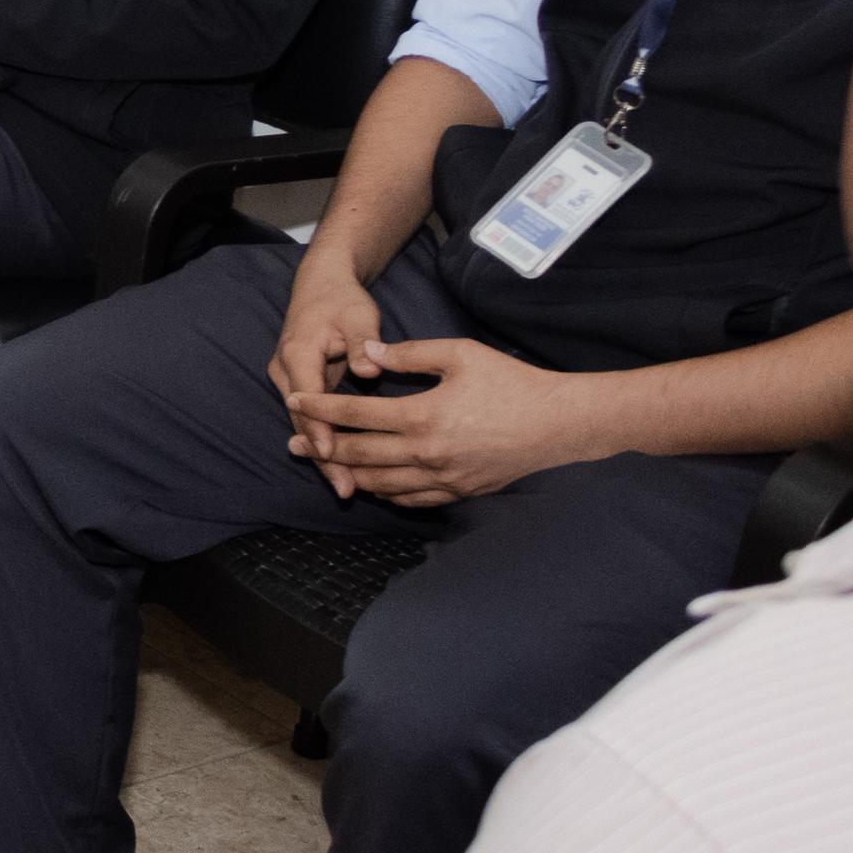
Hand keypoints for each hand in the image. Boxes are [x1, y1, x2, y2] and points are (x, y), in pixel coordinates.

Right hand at [265, 254, 389, 488]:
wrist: (321, 287)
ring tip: (346, 487)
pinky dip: (325, 444)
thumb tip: (367, 369)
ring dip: (323, 456)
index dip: (319, 427)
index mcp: (298, 352)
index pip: (307, 396)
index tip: (332, 453)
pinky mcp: (300, 388)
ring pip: (305, 425)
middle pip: (302, 420)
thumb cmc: (342, 301)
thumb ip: (363, 342)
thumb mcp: (357, 316)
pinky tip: (344, 469)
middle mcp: (286, 371)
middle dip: (321, 455)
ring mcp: (290, 381)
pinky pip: (312, 420)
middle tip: (345, 487)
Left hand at [284, 338, 595, 506]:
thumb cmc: (511, 383)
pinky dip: (385, 493)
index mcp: (423, 416)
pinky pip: (411, 500)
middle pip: (359, 455)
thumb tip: (368, 352)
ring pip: (381, 484)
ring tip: (325, 465)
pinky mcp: (460, 492)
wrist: (560, 425)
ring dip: (348, 475)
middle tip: (291, 444)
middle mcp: (428, 453)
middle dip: (321, 448)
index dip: (321, 407)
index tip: (296, 400)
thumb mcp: (460, 354)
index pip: (356, 415)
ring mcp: (444, 478)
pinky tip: (371, 485)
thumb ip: (409, 354)